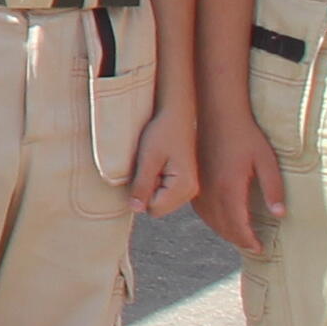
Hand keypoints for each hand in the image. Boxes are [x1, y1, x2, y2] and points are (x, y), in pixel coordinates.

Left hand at [124, 104, 197, 218]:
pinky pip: (165, 193)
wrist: (177, 115)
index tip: (146, 170)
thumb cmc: (162, 133)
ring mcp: (190, 188)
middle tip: (151, 166)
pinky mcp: (186, 183)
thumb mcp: (148, 159)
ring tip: (156, 164)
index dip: (141, 193)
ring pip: (160, 201)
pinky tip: (161, 165)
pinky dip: (158, 182)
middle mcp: (191, 191)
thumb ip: (142, 185)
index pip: (153, 209)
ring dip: (153, 186)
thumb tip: (136, 209)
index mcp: (184, 187)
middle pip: (157, 208)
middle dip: (148, 191)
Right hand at [199, 114, 281, 257]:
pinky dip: (213, 222)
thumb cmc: (246, 136)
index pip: (239, 226)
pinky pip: (202, 211)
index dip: (249, 241)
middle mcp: (211, 192)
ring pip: (211, 221)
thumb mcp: (266, 161)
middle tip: (253, 247)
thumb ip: (273, 188)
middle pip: (224, 228)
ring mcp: (200, 188)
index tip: (260, 248)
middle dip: (239, 240)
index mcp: (230, 188)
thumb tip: (280, 214)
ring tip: (241, 237)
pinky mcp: (195, 182)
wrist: (218, 115)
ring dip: (226, 233)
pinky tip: (223, 221)